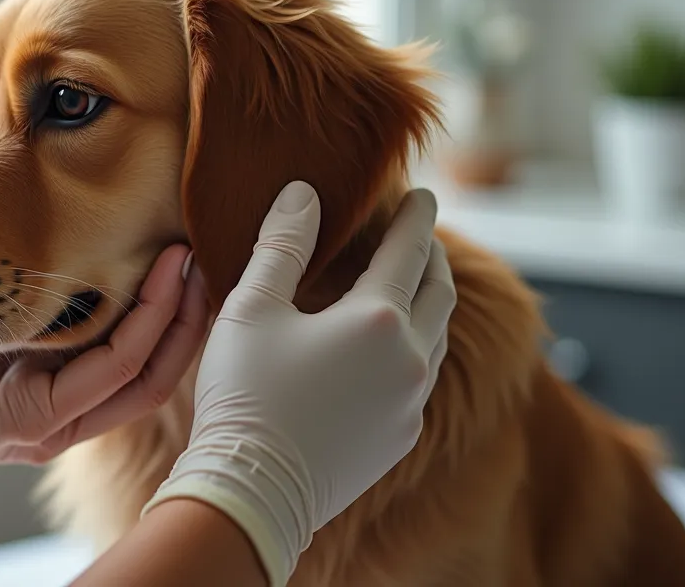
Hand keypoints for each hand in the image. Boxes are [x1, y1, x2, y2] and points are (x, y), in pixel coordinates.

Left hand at [0, 245, 210, 490]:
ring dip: (173, 317)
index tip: (187, 250)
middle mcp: (67, 409)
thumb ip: (24, 287)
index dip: (171, 308)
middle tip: (206, 251)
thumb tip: (55, 220)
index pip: (138, 353)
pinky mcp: (32, 422)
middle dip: (188, 311)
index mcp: (60, 386)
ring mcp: (55, 422)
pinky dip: (140, 331)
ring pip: (143, 373)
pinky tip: (156, 288)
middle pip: (156, 367)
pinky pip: (106, 376)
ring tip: (190, 262)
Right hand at [142, 182, 455, 586]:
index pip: (410, 249)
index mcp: (378, 318)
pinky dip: (414, 348)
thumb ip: (282, 244)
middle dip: (431, 257)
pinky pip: (420, 379)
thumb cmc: (245, 394)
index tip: (422, 193)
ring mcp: (411, 403)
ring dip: (427, 303)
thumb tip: (304, 194)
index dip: (416, 216)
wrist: (252, 490)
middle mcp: (411, 359)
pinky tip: (388, 348)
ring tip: (409, 285)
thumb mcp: (252, 307)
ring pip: (436, 337)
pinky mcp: (400, 437)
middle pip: (439, 292)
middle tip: (420, 234)